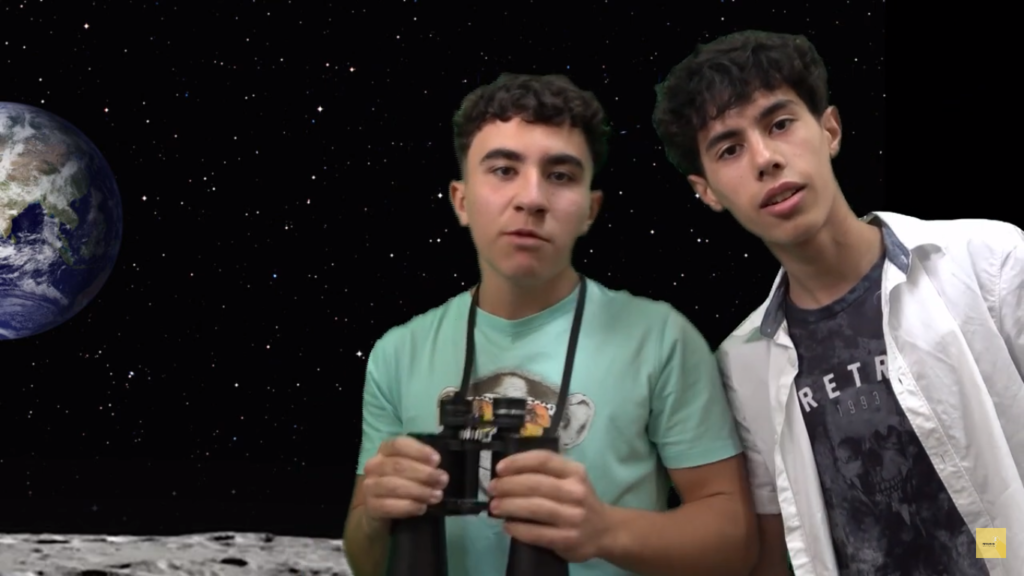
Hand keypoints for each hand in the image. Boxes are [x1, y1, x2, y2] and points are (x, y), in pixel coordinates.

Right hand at [362, 436, 448, 521]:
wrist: (379, 507)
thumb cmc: (401, 481)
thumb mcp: (412, 468)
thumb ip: (423, 465)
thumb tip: (437, 470)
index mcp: (385, 450)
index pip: (398, 444)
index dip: (418, 451)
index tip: (437, 460)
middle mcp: (374, 465)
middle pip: (398, 465)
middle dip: (424, 474)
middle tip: (443, 480)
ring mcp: (370, 486)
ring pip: (394, 486)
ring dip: (419, 491)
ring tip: (436, 496)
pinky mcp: (371, 506)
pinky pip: (389, 506)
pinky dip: (408, 506)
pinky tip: (421, 508)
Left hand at [488, 450, 609, 562]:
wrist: (604, 530)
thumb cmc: (578, 500)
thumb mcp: (570, 479)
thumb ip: (545, 473)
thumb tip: (506, 473)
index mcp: (575, 472)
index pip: (543, 460)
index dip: (518, 462)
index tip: (499, 468)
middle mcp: (576, 491)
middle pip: (535, 484)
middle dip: (508, 485)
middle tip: (492, 489)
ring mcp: (573, 517)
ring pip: (534, 508)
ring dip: (509, 506)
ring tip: (494, 507)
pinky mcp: (568, 539)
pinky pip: (537, 533)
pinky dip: (519, 529)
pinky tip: (507, 526)